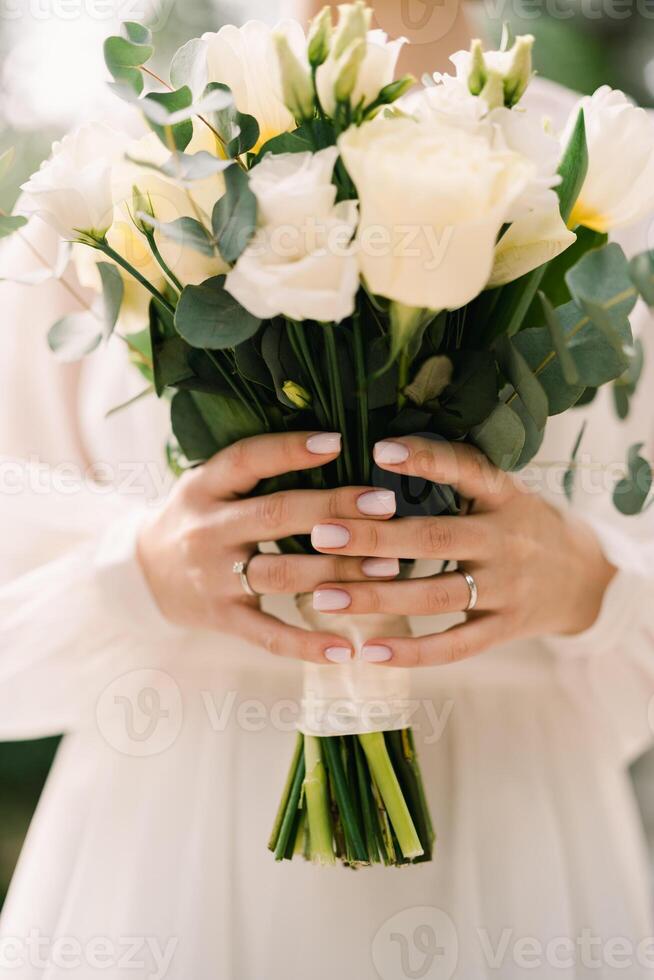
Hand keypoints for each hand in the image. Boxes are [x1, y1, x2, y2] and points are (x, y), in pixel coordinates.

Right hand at [137, 431, 400, 661]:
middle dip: (334, 508)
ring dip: (338, 572)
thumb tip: (334, 447)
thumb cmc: (195, 518)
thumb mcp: (208, 484)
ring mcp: (214, 578)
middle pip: (275, 515)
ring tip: (388, 567)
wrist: (141, 575)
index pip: (247, 459)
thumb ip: (254, 469)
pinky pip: (268, 633)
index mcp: (204, 487)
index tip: (339, 442)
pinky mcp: (222, 618)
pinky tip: (345, 648)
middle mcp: (207, 530)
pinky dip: (306, 644)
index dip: (290, 450)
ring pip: (281, 574)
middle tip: (385, 505)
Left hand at [310, 436, 616, 666]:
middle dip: (375, 537)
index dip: (426, 460)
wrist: (583, 576)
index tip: (379, 450)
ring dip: (377, 597)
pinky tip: (369, 651)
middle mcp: (506, 540)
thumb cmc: (521, 524)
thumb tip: (379, 454)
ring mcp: (506, 588)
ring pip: (435, 596)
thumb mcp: (504, 491)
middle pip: (436, 539)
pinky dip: (412, 652)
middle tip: (321, 533)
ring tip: (323, 597)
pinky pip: (455, 645)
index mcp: (504, 496)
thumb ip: (457, 478)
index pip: (467, 470)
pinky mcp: (503, 628)